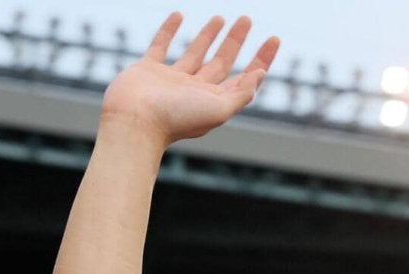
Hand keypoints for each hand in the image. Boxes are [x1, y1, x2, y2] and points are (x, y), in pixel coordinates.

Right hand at [100, 12, 279, 147]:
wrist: (134, 122)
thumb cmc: (177, 119)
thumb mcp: (219, 109)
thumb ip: (241, 93)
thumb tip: (261, 73)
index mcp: (215, 101)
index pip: (245, 78)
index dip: (261, 59)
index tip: (274, 38)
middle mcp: (195, 90)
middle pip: (223, 61)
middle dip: (236, 40)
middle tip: (247, 19)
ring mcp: (171, 80)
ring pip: (195, 53)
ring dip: (208, 35)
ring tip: (221, 17)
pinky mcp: (148, 70)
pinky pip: (161, 45)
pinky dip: (169, 30)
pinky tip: (179, 15)